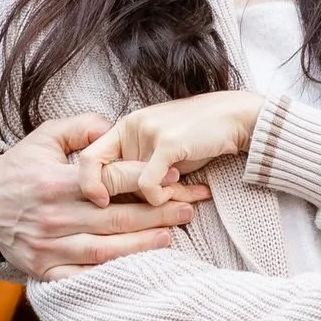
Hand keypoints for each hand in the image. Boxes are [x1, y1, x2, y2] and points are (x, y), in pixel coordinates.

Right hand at [0, 116, 211, 280]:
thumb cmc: (20, 167)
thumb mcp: (44, 136)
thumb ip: (79, 127)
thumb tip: (110, 125)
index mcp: (55, 181)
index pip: (110, 181)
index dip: (146, 179)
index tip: (176, 177)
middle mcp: (52, 216)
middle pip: (115, 218)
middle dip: (157, 214)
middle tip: (188, 209)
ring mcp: (47, 246)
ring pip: (104, 250)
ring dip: (141, 245)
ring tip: (170, 237)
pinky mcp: (43, 269)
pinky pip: (82, 276)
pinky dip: (111, 273)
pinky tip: (137, 269)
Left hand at [76, 92, 265, 207]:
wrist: (233, 117)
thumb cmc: (197, 138)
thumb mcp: (160, 149)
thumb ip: (138, 166)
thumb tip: (117, 197)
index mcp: (125, 126)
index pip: (87, 157)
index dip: (87, 184)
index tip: (100, 202)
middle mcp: (131, 126)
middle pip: (108, 176)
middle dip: (127, 198)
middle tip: (152, 203)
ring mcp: (148, 133)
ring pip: (129, 184)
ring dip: (150, 199)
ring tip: (175, 193)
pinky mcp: (167, 144)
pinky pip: (146, 184)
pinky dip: (157, 197)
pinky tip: (177, 192)